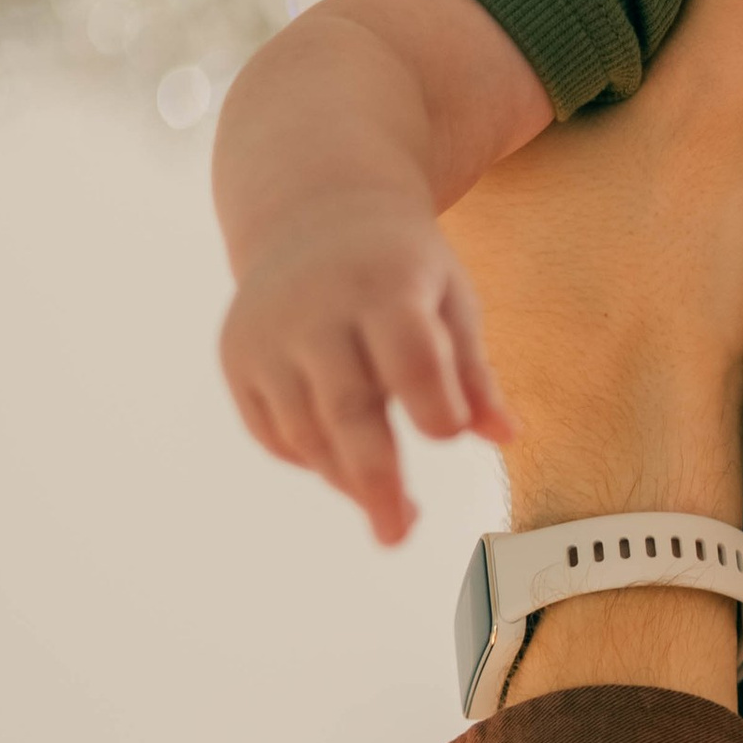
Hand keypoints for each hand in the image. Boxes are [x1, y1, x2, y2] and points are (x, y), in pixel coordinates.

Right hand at [220, 193, 510, 548]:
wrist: (312, 209)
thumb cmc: (399, 264)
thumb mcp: (451, 297)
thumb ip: (474, 371)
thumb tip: (505, 436)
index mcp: (382, 284)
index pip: (409, 358)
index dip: (434, 406)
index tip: (451, 434)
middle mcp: (313, 309)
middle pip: (345, 409)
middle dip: (375, 480)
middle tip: (399, 533)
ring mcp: (265, 335)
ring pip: (304, 432)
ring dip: (347, 480)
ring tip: (392, 510)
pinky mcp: (236, 359)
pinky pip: (273, 431)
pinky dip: (311, 458)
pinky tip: (345, 465)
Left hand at [442, 0, 742, 694]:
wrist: (640, 484)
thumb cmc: (653, 308)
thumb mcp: (716, 122)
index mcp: (459, 124)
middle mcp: (445, 182)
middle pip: (526, 52)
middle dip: (597, 6)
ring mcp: (478, 248)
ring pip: (545, 125)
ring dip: (606, 84)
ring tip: (687, 34)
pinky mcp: (525, 297)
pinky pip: (566, 185)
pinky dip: (613, 152)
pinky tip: (673, 145)